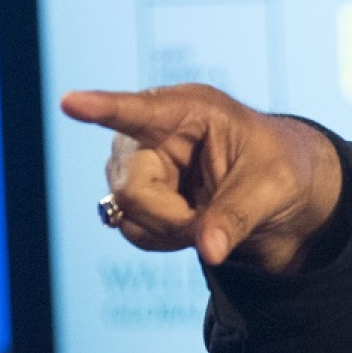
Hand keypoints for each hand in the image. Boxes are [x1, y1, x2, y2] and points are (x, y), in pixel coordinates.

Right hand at [62, 84, 342, 272]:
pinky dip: (161, 238)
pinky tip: (189, 225)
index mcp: (190, 111)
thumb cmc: (280, 169)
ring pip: (126, 211)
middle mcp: (151, 133)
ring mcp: (138, 163)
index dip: (101, 108)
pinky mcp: (135, 193)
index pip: (139, 111)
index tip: (70, 102)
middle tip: (209, 221)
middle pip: (131, 187)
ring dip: (168, 229)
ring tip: (206, 216)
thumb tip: (209, 251)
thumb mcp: (273, 188)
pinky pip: (129, 228)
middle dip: (171, 216)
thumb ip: (237, 217)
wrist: (281, 192)